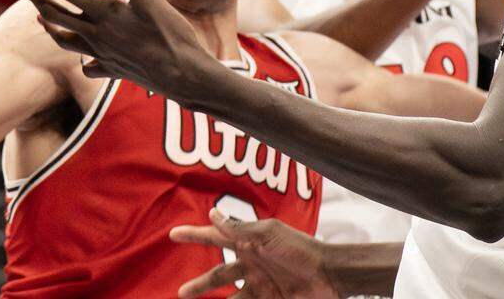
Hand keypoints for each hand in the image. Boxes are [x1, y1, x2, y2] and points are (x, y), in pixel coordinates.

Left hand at [13, 0, 213, 96]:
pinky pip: (89, 65)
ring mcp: (102, 53)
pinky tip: (84, 58)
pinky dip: (82, 59)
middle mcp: (96, 33)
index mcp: (103, 12)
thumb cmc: (170, 33)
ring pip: (65, 39)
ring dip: (49, 25)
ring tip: (39, 17)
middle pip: (56, 13)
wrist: (182, 74)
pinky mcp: (113, 69)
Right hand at [170, 208, 337, 298]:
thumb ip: (239, 228)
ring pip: (229, 297)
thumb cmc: (300, 249)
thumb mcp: (268, 235)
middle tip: (181, 292)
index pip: (216, 237)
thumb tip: (212, 214)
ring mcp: (260, 285)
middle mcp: (251, 264)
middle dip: (200, 284)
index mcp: (249, 243)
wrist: (329, 276)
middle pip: (218, 274)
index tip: (174, 234)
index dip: (195, 235)